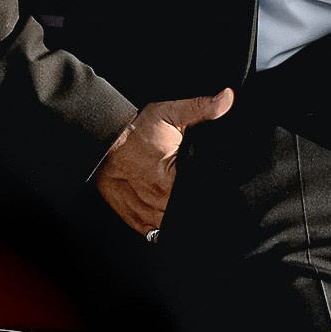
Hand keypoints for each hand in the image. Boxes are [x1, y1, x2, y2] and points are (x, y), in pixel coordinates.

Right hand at [94, 89, 234, 237]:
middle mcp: (157, 199)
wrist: (102, 139)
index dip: (209, 196)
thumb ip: (202, 108)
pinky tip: (173, 222)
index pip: (198, 197)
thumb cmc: (137, 128)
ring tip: (189, 211)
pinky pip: (154, 233)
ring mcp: (144, 210)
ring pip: (171, 227)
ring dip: (181, 222)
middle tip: (203, 200)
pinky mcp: (133, 217)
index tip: (216, 192)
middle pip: (186, 215)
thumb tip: (228, 98)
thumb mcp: (170, 112)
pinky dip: (164, 231)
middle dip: (196, 209)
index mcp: (169, 178)